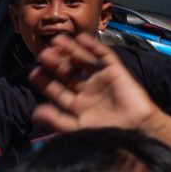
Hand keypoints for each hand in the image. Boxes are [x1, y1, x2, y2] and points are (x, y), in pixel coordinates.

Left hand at [29, 34, 157, 135]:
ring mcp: (101, 80)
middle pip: (67, 73)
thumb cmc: (108, 133)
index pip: (57, 91)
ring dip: (70, 51)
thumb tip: (35, 112)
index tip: (33, 72)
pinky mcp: (115, 71)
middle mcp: (88, 91)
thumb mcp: (77, 128)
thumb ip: (56, 120)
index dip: (45, 82)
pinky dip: (93, 46)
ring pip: (82, 62)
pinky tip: (81, 38)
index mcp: (78, 106)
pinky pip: (103, 56)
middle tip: (43, 54)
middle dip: (55, 64)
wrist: (137, 130)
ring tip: (57, 41)